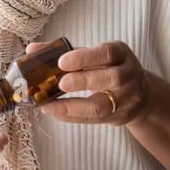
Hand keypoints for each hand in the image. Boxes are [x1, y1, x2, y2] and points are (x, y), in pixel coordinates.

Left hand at [24, 39, 152, 125]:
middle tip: (60, 83)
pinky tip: (53, 111)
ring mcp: (126, 99)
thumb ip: (65, 51)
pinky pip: (92, 119)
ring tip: (49, 104)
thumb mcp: (94, 55)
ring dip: (73, 106)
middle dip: (83, 81)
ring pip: (102, 105)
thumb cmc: (107, 69)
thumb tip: (31, 50)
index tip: (62, 61)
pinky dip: (71, 116)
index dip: (86, 57)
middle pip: (110, 78)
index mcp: (121, 54)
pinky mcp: (117, 117)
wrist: (138, 96)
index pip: (107, 53)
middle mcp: (128, 75)